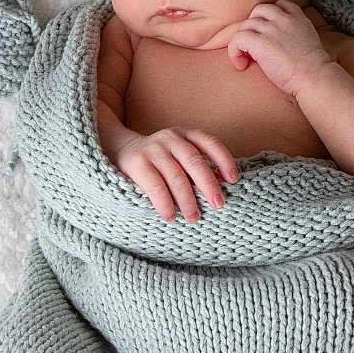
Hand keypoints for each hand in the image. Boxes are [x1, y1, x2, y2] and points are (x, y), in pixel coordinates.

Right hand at [110, 127, 239, 222]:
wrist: (119, 149)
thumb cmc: (159, 159)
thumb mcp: (180, 157)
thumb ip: (199, 168)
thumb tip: (224, 185)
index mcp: (185, 135)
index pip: (210, 143)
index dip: (224, 160)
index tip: (233, 180)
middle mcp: (171, 139)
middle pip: (195, 161)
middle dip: (208, 185)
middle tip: (218, 205)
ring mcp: (153, 150)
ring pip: (176, 176)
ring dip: (187, 200)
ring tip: (193, 217)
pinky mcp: (137, 163)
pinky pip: (155, 186)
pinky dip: (165, 203)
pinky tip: (170, 216)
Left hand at [225, 0, 335, 100]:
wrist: (314, 77)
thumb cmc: (312, 68)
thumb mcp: (309, 40)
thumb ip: (295, 32)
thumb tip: (279, 41)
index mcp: (298, 17)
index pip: (278, 4)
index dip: (269, 18)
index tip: (268, 35)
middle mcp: (284, 19)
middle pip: (258, 10)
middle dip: (254, 27)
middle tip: (255, 47)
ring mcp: (271, 29)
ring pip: (246, 24)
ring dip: (243, 41)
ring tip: (248, 59)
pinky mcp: (260, 42)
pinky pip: (237, 38)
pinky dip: (235, 51)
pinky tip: (242, 65)